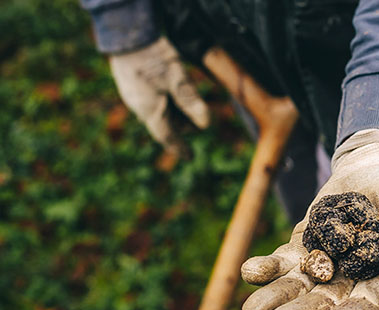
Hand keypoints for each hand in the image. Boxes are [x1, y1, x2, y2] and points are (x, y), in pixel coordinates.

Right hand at [109, 37, 209, 154]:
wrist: (126, 35)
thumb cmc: (153, 56)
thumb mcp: (178, 79)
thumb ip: (191, 101)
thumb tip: (206, 125)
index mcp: (150, 111)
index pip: (168, 137)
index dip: (180, 148)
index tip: (190, 157)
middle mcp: (139, 108)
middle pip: (166, 124)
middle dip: (182, 124)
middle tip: (199, 116)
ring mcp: (133, 97)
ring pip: (158, 112)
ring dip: (174, 111)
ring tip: (186, 100)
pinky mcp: (131, 86)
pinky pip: (151, 102)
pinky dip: (165, 102)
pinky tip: (170, 90)